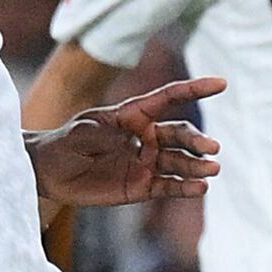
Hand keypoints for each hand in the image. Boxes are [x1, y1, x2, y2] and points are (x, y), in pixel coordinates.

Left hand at [31, 75, 221, 204]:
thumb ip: (107, 134)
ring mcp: (146, 163)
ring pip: (180, 162)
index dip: (195, 89)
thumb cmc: (64, 143)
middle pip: (180, 135)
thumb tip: (134, 140)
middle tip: (212, 149)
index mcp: (133, 115)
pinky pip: (169, 186)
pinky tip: (201, 188)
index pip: (169, 98)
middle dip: (198, 141)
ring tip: (213, 170)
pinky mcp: (143, 186)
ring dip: (197, 166)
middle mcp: (146, 137)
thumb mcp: (81, 132)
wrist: (50, 173)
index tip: (221, 83)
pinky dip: (186, 187)